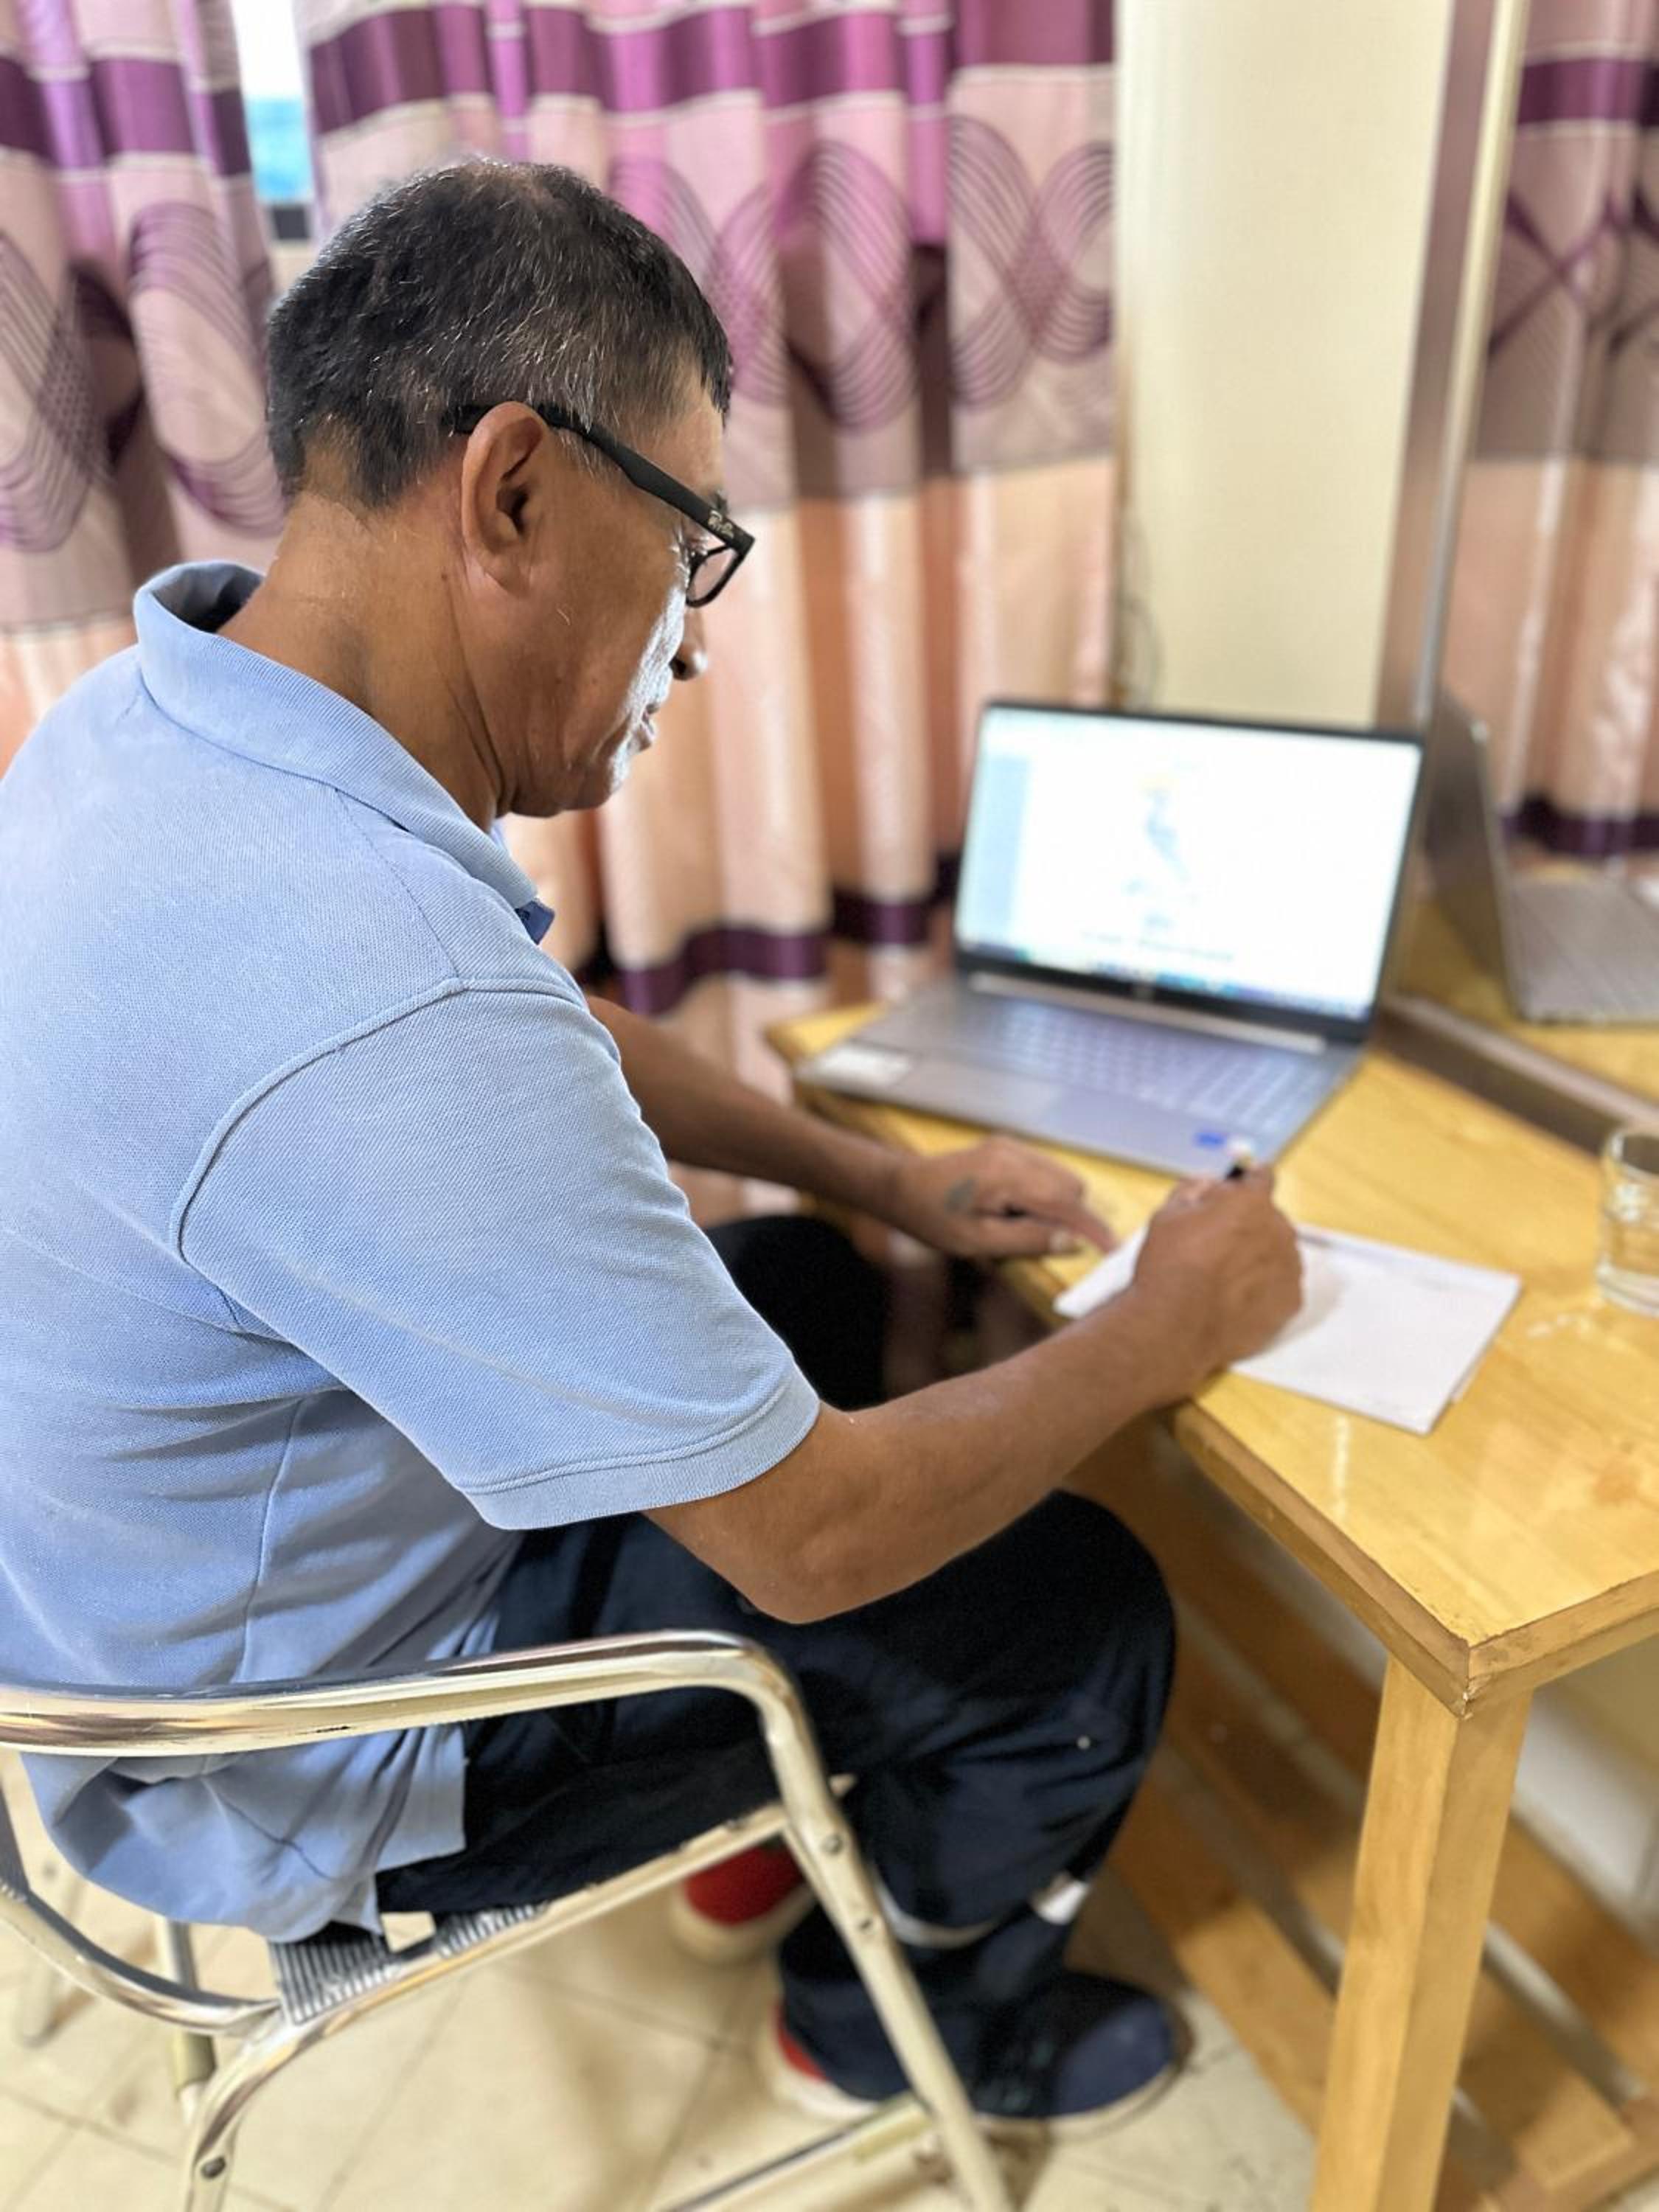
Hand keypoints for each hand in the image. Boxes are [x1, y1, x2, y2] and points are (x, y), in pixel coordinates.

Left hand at [879, 1139, 1116, 1260]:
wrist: (900, 1186)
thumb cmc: (931, 1218)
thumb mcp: (976, 1241)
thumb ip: (1027, 1239)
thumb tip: (1072, 1242)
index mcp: (1006, 1176)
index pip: (1066, 1202)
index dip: (1093, 1228)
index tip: (1114, 1250)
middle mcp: (1013, 1153)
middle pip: (1070, 1186)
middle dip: (1075, 1216)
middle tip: (1056, 1246)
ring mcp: (1010, 1146)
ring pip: (1060, 1176)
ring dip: (1060, 1204)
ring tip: (1027, 1227)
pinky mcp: (1006, 1147)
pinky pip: (1044, 1170)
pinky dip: (1046, 1193)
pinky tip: (1018, 1211)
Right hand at [1125, 1167, 1302, 1398]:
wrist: (1177, 1325)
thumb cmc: (1170, 1265)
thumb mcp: (1169, 1215)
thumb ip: (1193, 1190)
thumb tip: (1208, 1183)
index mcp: (1251, 1203)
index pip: (1262, 1178)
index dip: (1253, 1178)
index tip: (1254, 1178)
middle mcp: (1279, 1230)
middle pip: (1269, 1219)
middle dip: (1249, 1226)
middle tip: (1219, 1246)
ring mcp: (1290, 1268)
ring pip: (1277, 1254)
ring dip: (1259, 1258)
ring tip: (1225, 1279)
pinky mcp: (1291, 1302)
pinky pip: (1281, 1287)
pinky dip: (1265, 1289)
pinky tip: (1237, 1299)